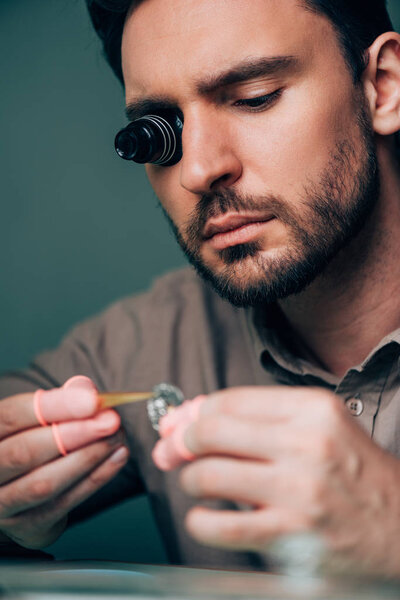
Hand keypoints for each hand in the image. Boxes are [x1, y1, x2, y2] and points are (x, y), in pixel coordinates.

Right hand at [0, 378, 127, 548]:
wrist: (18, 488)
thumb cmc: (31, 441)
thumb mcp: (36, 417)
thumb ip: (60, 401)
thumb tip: (86, 391)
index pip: (12, 415)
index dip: (54, 406)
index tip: (92, 399)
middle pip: (25, 451)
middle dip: (75, 434)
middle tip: (111, 420)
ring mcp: (1, 503)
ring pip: (44, 483)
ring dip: (88, 458)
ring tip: (117, 438)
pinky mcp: (26, 526)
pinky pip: (64, 503)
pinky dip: (96, 478)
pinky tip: (117, 458)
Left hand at [161, 387, 399, 576]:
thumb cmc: (355, 472)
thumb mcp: (320, 426)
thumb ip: (262, 418)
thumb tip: (194, 416)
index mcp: (311, 409)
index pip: (229, 401)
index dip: (192, 412)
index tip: (177, 424)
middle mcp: (306, 444)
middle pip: (211, 431)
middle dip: (179, 441)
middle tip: (172, 451)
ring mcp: (298, 491)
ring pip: (208, 475)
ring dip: (189, 479)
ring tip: (195, 483)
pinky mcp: (292, 536)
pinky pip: (221, 527)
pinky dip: (199, 521)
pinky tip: (203, 517)